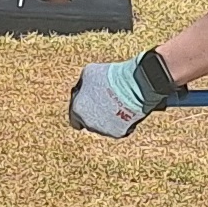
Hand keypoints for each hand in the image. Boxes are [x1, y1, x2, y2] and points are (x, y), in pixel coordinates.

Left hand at [69, 51, 185, 138]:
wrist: (133, 87)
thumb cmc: (109, 77)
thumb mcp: (88, 73)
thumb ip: (83, 84)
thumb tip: (83, 88)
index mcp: (77, 109)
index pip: (74, 117)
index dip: (81, 110)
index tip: (89, 103)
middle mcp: (88, 123)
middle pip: (89, 123)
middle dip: (95, 114)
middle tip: (105, 102)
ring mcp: (104, 130)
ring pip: (103, 127)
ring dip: (108, 118)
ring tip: (118, 103)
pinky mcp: (119, 133)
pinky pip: (118, 129)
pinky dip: (121, 121)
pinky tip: (127, 109)